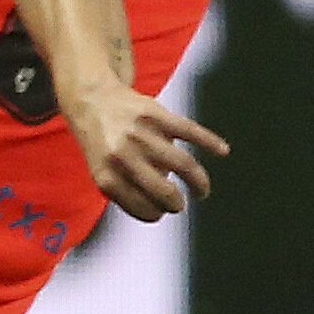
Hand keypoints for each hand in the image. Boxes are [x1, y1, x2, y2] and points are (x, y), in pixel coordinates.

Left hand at [67, 82, 226, 220]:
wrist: (90, 100)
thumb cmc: (101, 142)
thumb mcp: (101, 170)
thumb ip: (125, 190)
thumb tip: (161, 207)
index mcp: (106, 176)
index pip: (142, 207)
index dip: (156, 213)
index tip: (162, 211)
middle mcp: (122, 156)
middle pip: (165, 190)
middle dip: (177, 204)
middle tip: (181, 205)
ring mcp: (140, 134)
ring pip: (183, 164)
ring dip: (199, 182)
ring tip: (202, 190)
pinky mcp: (155, 115)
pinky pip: (190, 131)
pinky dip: (210, 142)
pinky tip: (223, 151)